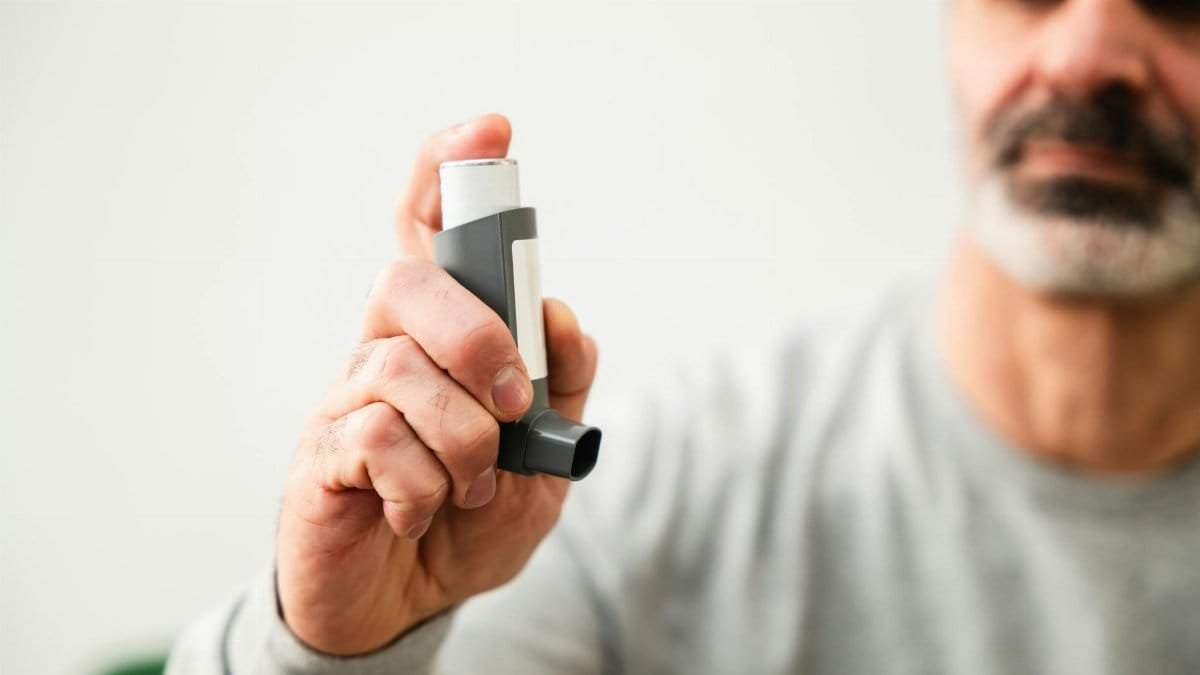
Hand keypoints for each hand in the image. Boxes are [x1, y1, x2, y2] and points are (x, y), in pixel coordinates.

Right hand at [276, 114, 598, 654]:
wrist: (409, 606)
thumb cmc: (470, 522)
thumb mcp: (544, 462)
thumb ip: (560, 390)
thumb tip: (559, 314)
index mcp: (440, 340)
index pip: (426, 234)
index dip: (447, 175)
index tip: (489, 130)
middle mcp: (385, 353)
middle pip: (405, 282)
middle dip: (475, 335)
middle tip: (511, 400)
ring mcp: (347, 402)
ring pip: (399, 369)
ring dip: (463, 437)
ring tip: (473, 487)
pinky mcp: (322, 457)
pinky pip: (375, 440)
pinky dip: (423, 484)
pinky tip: (423, 509)